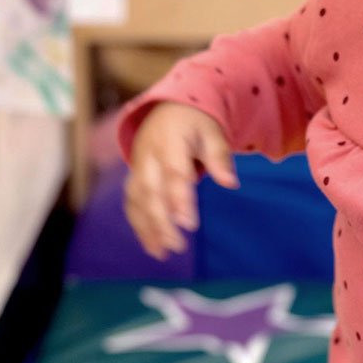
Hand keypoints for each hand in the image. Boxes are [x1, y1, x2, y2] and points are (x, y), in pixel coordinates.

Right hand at [123, 102, 238, 259]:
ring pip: (137, 201)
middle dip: (161, 221)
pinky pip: (131, 203)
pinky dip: (138, 224)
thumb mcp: (212, 132)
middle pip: (151, 192)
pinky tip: (151, 245)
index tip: (190, 224)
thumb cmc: (195, 123)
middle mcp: (149, 156)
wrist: (168, 109)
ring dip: (146, 228)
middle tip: (178, 245)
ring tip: (162, 253)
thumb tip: (231, 183)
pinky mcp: (133, 178)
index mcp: (170, 142)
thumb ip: (219, 157)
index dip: (179, 199)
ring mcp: (137, 168)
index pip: (174, 174)